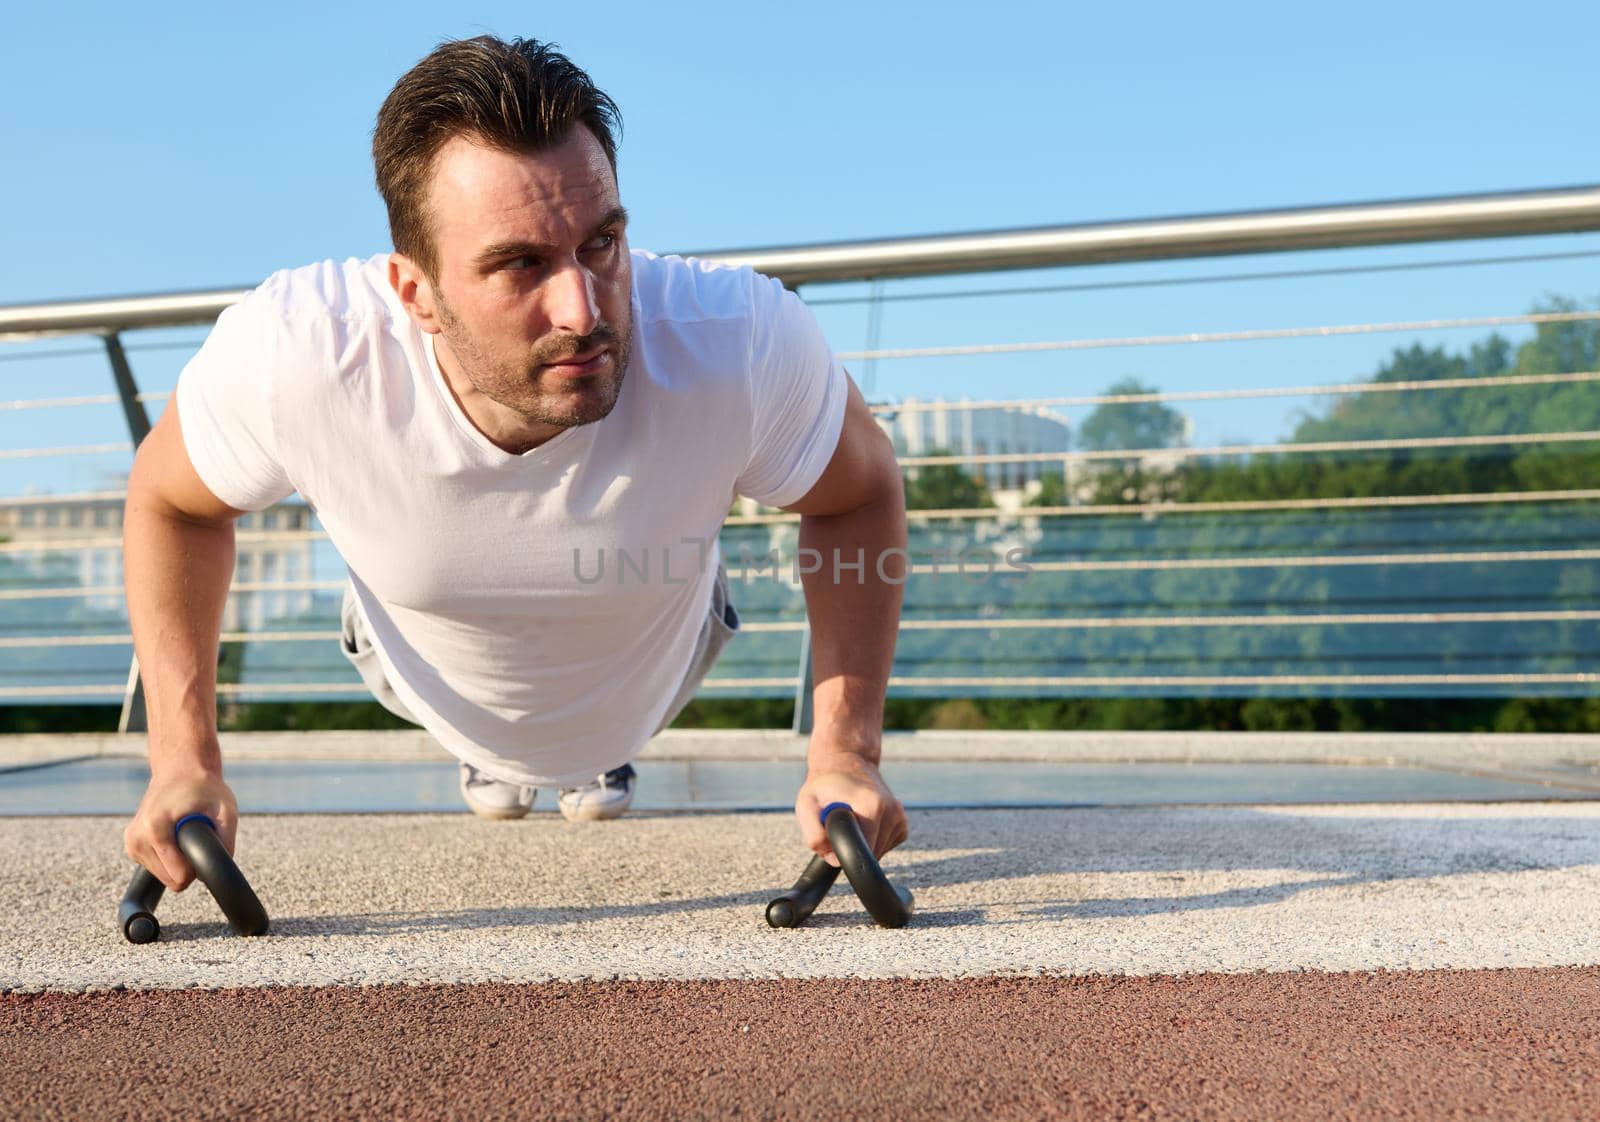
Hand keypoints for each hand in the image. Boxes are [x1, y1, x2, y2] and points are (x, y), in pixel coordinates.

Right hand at [123, 767, 238, 890]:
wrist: (180, 769)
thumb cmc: (204, 787)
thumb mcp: (225, 810)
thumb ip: (226, 840)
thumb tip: (224, 867)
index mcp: (155, 828)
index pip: (179, 876)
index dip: (199, 866)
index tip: (205, 844)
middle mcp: (137, 837)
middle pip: (172, 879)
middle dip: (189, 863)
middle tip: (196, 835)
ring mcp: (131, 843)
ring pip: (164, 877)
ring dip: (180, 860)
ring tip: (185, 832)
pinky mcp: (132, 846)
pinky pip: (158, 868)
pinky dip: (171, 857)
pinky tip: (175, 835)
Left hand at [794, 752, 907, 866]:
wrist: (846, 761)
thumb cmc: (825, 784)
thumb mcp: (807, 805)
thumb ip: (814, 835)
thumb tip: (833, 860)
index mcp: (872, 805)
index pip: (863, 851)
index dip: (844, 853)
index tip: (834, 839)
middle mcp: (892, 811)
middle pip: (870, 854)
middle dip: (851, 848)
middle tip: (838, 825)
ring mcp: (900, 817)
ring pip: (878, 853)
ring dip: (861, 844)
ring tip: (851, 821)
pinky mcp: (902, 824)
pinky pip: (885, 846)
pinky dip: (871, 841)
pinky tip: (862, 823)